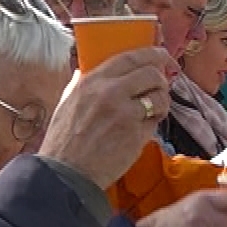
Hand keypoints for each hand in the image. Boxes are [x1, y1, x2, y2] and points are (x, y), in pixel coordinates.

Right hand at [40, 47, 176, 187]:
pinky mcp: (136, 135)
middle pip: (151, 73)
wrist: (66, 174)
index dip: (152, 53)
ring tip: (154, 110)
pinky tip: (144, 128)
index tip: (162, 56)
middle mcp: (110, 92)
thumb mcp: (66, 102)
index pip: (129, 57)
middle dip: (162, 79)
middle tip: (161, 86)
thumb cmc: (63, 141)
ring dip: (162, 102)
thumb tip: (88, 70)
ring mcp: (125, 114)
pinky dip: (154, 122)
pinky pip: (155, 121)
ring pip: (159, 97)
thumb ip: (81, 83)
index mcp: (92, 81)